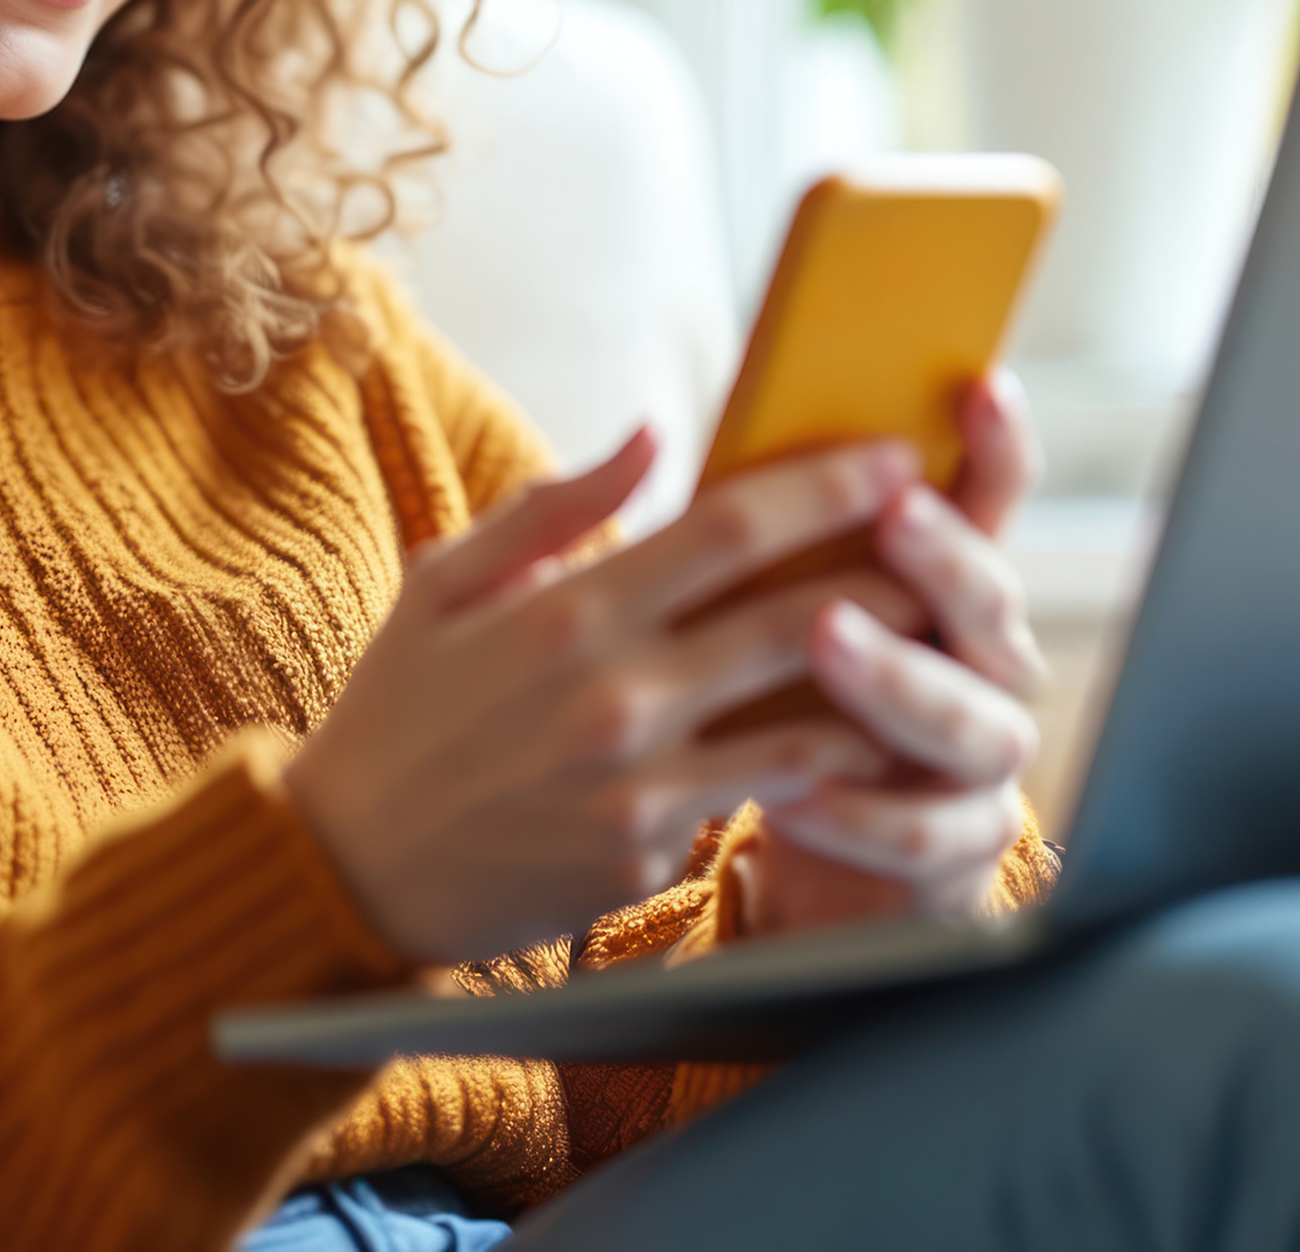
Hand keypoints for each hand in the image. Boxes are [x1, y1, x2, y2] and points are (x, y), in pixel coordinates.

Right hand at [283, 425, 927, 964]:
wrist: (350, 866)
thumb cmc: (399, 710)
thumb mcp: (442, 582)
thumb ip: (553, 507)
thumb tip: (649, 434)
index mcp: (566, 608)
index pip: (731, 529)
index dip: (828, 487)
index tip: (894, 458)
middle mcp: (613, 692)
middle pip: (796, 618)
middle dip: (891, 572)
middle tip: (949, 540)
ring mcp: (637, 782)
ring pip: (806, 719)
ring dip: (882, 677)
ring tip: (935, 639)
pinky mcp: (646, 854)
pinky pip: (755, 797)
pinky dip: (818, 762)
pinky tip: (863, 733)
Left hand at [736, 370, 1047, 933]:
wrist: (779, 833)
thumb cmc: (755, 694)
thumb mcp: (738, 603)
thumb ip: (734, 530)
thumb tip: (663, 433)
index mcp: (936, 583)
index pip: (987, 502)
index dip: (995, 446)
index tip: (978, 385)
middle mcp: (980, 661)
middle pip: (991, 601)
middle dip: (946, 555)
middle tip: (895, 515)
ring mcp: (979, 757)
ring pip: (971, 719)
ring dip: (901, 678)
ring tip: (828, 638)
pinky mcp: (954, 847)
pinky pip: (922, 830)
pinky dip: (858, 812)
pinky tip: (789, 792)